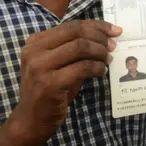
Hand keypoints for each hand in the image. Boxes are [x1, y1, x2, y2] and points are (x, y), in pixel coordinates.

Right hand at [6, 21, 121, 145]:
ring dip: (99, 52)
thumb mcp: (58, 64)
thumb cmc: (49, 91)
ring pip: (80, 47)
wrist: (30, 120)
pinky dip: (96, 67)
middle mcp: (34, 50)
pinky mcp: (49, 83)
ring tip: (107, 59)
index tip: (114, 30)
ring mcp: (40, 66)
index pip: (71, 25)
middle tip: (113, 46)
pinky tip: (101, 72)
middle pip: (76, 33)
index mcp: (36, 42)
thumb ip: (75, 49)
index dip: (96, 26)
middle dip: (100, 37)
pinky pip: (82, 68)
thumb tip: (106, 38)